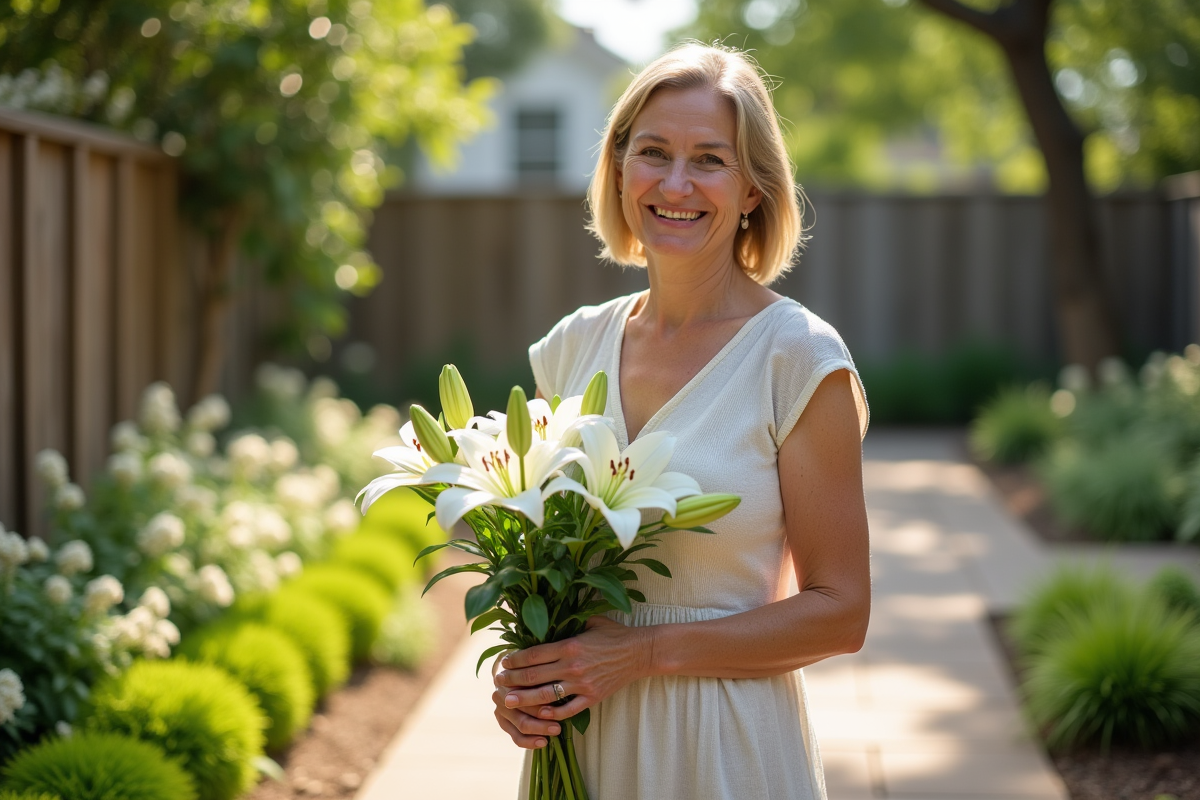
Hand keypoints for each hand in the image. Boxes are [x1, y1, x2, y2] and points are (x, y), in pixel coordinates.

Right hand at [491, 652, 561, 749]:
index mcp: (507, 677)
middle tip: (559, 724)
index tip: (559, 701)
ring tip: (556, 730)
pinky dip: (529, 742)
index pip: (523, 691)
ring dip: (539, 729)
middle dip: (541, 717)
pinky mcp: (503, 721)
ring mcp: (501, 708)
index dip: (540, 697)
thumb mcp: (537, 666)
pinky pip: (516, 737)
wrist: (515, 673)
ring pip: (520, 724)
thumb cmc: (534, 667)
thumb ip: (544, 671)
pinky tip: (543, 742)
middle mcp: (501, 693)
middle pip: (522, 710)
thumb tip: (564, 678)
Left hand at [493, 617, 654, 727]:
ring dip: (525, 699)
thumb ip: (567, 623)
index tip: (503, 662)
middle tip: (497, 683)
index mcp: (570, 645)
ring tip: (508, 701)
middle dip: (513, 680)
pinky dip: (553, 713)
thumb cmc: (613, 633)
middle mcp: (573, 666)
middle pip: (535, 675)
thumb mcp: (590, 621)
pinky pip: (569, 709)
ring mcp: (583, 684)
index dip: (515, 659)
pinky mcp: (592, 697)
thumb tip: (544, 617)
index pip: (534, 654)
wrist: (640, 652)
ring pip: (547, 695)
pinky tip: (539, 713)